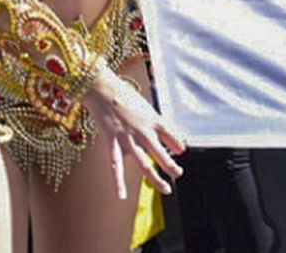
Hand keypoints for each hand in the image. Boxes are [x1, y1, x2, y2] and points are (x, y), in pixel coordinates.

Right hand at [83, 67, 186, 197]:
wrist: (104, 89)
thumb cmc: (126, 98)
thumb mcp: (148, 108)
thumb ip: (161, 125)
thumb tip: (177, 142)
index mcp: (154, 120)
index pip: (172, 135)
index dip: (178, 144)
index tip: (181, 153)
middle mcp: (144, 130)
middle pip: (161, 153)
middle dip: (171, 166)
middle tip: (178, 174)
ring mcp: (128, 138)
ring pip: (144, 163)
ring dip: (156, 177)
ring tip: (166, 188)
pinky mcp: (113, 142)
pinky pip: (116, 166)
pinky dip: (119, 182)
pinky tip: (122, 196)